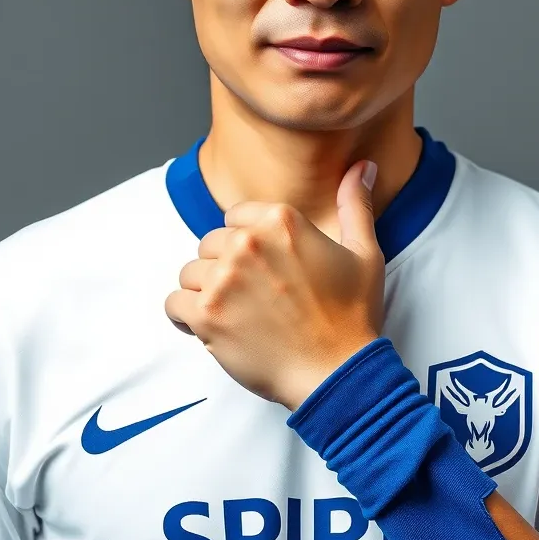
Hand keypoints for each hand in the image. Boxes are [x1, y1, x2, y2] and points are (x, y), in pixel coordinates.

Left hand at [164, 160, 383, 409]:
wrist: (339, 372)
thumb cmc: (352, 316)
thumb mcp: (365, 252)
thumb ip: (355, 204)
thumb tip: (363, 167)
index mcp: (281, 221)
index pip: (235, 217)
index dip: (248, 243)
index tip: (264, 267)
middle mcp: (248, 243)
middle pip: (211, 244)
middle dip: (225, 267)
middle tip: (253, 296)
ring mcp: (224, 279)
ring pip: (190, 273)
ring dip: (206, 291)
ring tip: (234, 313)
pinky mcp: (206, 315)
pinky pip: (174, 303)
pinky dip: (185, 317)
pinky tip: (211, 326)